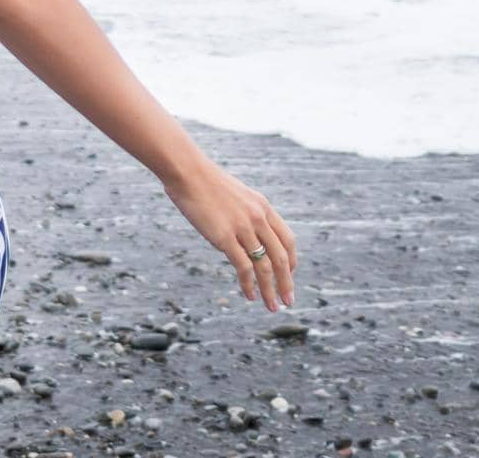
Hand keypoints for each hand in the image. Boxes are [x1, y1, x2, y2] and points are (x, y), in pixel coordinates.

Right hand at [163, 161, 297, 310]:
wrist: (188, 172)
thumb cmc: (205, 183)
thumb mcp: (235, 195)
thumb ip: (245, 213)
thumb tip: (244, 233)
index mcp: (263, 207)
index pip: (287, 239)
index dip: (291, 261)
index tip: (289, 276)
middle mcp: (258, 218)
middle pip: (281, 257)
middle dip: (286, 282)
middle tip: (289, 301)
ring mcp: (243, 228)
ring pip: (265, 266)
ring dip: (271, 290)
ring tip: (273, 306)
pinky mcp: (225, 237)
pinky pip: (244, 267)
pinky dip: (249, 284)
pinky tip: (250, 295)